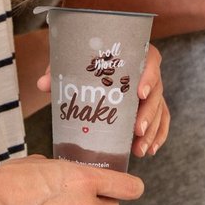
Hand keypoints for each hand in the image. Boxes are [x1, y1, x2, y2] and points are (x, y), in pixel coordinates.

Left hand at [35, 48, 168, 157]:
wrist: (95, 59)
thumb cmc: (88, 58)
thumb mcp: (74, 59)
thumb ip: (59, 68)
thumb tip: (43, 84)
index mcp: (135, 53)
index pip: (150, 60)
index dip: (148, 76)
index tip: (139, 92)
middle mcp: (147, 71)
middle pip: (156, 91)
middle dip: (149, 113)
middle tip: (137, 130)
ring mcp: (151, 90)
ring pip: (160, 109)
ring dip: (152, 131)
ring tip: (140, 150)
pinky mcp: (151, 105)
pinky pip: (161, 120)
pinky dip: (157, 136)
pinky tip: (149, 151)